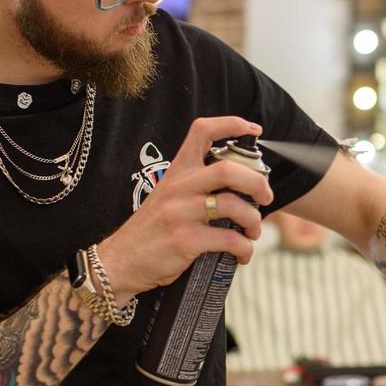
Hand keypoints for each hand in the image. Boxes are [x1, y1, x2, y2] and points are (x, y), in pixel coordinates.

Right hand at [98, 116, 274, 298]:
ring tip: (253, 232)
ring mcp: (181, 213)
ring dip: (254, 220)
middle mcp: (179, 187)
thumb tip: (238, 186)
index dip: (232, 124)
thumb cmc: (151, 230)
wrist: (120, 261)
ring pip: (233, 205)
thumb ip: (195, 186)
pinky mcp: (185, 240)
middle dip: (257, 183)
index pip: (202, 131)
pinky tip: (243, 254)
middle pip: (229, 169)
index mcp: (177, 172)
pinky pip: (229, 239)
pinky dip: (244, 248)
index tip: (254, 130)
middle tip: (266, 197)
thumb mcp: (167, 197)